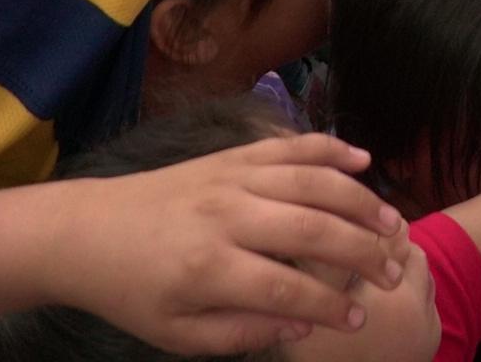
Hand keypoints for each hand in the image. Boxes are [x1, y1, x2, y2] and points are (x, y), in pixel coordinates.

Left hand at [51, 131, 411, 347]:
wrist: (87, 231)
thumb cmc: (132, 292)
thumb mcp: (177, 334)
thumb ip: (240, 334)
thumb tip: (302, 326)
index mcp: (209, 267)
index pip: (288, 286)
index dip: (330, 306)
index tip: (358, 321)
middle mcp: (226, 215)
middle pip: (313, 228)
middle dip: (362, 252)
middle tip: (393, 272)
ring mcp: (231, 177)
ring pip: (312, 181)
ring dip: (360, 201)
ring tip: (393, 225)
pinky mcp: (231, 155)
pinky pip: (289, 146)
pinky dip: (329, 149)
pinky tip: (362, 160)